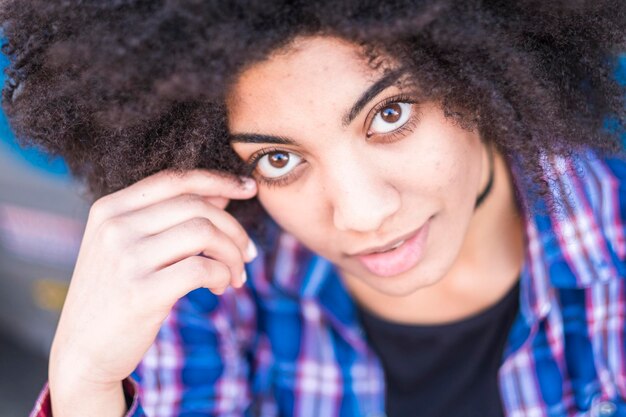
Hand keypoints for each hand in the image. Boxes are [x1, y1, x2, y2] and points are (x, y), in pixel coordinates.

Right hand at [48, 169, 257, 393]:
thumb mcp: (128, 246)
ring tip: (236, 273)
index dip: (219, 180)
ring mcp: (126, 259)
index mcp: (110, 208)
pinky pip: (203, 269)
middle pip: (196, 206)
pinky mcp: (142, 293)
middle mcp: (115, 227)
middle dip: (234, 227)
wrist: (82, 351)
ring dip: (233, 253)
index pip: (175, 180)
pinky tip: (221, 287)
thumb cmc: (115, 294)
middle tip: (248, 252)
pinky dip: (223, 275)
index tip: (249, 187)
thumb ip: (169, 217)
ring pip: (204, 233)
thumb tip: (221, 195)